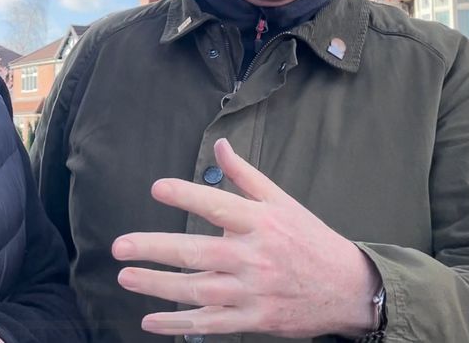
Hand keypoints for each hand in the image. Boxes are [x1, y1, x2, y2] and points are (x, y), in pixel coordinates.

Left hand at [112, 138, 380, 338]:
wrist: (349, 288)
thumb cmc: (309, 239)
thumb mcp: (282, 201)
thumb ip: (246, 175)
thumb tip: (220, 145)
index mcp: (260, 223)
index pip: (217, 205)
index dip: (186, 196)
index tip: (156, 189)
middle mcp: (254, 257)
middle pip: (197, 253)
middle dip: (155, 249)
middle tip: (120, 246)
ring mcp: (253, 292)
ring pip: (198, 290)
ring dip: (158, 285)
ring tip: (126, 277)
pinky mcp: (254, 320)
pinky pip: (210, 322)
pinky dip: (179, 324)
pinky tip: (151, 320)